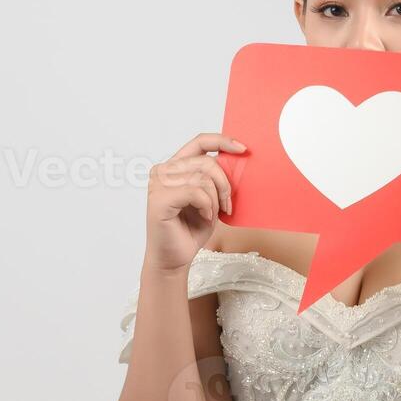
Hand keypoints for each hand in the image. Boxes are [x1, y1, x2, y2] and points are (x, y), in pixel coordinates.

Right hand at [145, 132, 246, 273]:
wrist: (174, 259)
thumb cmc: (190, 230)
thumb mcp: (210, 200)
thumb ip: (215, 179)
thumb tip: (237, 159)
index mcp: (175, 167)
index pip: (199, 141)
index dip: (222, 141)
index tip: (242, 149)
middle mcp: (163, 171)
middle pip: (206, 161)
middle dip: (224, 184)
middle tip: (227, 205)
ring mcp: (158, 184)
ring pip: (203, 178)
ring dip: (215, 200)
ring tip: (212, 214)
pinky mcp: (159, 199)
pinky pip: (196, 192)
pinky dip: (207, 206)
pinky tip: (205, 217)